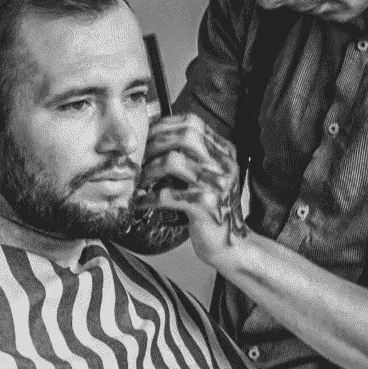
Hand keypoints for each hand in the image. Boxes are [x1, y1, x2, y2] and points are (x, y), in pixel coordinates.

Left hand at [142, 113, 245, 262]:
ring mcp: (217, 185)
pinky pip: (168, 195)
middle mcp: (223, 165)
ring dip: (148, 171)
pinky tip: (140, 203)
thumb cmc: (210, 209)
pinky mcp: (206, 207)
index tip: (143, 136)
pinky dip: (148, 198)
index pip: (192, 123)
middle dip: (154, 144)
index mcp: (224, 153)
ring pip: (173, 162)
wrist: (230, 244)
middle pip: (184, 136)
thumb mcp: (205, 177)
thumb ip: (189, 157)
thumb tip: (152, 139)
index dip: (163, 125)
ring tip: (138, 183)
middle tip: (138, 159)